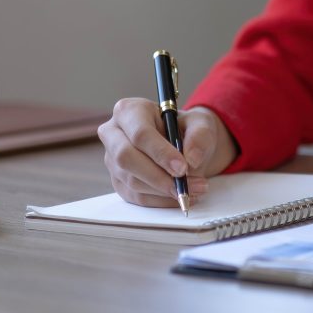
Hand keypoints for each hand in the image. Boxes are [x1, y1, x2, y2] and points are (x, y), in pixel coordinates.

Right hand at [97, 98, 237, 207]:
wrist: (183, 142)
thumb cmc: (187, 128)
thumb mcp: (200, 123)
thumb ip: (199, 136)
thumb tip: (191, 159)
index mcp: (130, 111)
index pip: (140, 134)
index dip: (160, 153)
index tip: (182, 168)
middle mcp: (113, 134)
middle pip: (126, 158)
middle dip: (158, 176)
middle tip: (185, 186)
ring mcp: (112, 159)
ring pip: (131, 181)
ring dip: (163, 191)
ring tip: (194, 190)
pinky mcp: (118, 181)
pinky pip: (136, 196)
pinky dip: (160, 201)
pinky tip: (179, 196)